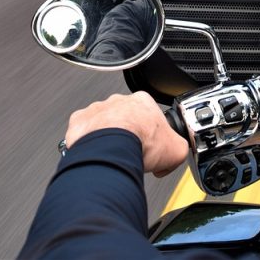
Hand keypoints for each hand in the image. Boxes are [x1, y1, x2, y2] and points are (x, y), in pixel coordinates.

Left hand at [64, 92, 188, 176]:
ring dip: (107, 137)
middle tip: (133, 153)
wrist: (112, 149)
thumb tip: (177, 154)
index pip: (150, 115)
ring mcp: (98, 109)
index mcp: (142, 102)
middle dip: (128, 134)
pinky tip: (97, 155)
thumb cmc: (140, 143)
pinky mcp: (80, 121)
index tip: (151, 147)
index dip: (152, 134)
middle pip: (125, 118)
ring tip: (114, 156)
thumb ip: (179, 147)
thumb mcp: (177, 149)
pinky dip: (88, 143)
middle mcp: (119, 102)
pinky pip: (84, 131)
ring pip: (103, 123)